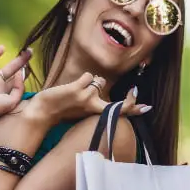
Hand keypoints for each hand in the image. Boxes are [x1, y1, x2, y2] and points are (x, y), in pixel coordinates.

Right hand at [0, 46, 30, 132]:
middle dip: (19, 61)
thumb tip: (20, 74)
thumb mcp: (13, 100)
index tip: (30, 65)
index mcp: (3, 90)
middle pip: (8, 69)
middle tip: (29, 52)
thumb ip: (19, 88)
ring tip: (3, 47)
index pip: (15, 79)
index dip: (23, 72)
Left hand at [24, 72, 150, 127]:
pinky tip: (72, 86)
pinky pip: (88, 76)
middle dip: (115, 94)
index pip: (122, 112)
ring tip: (77, 91)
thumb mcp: (83, 110)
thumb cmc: (64, 110)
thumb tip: (105, 86)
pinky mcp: (77, 88)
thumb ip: (97, 102)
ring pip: (98, 81)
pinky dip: (82, 78)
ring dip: (90, 82)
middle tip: (113, 95)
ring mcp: (87, 97)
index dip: (135, 108)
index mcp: (96, 113)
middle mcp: (95, 106)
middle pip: (114, 98)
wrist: (44, 111)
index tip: (145, 106)